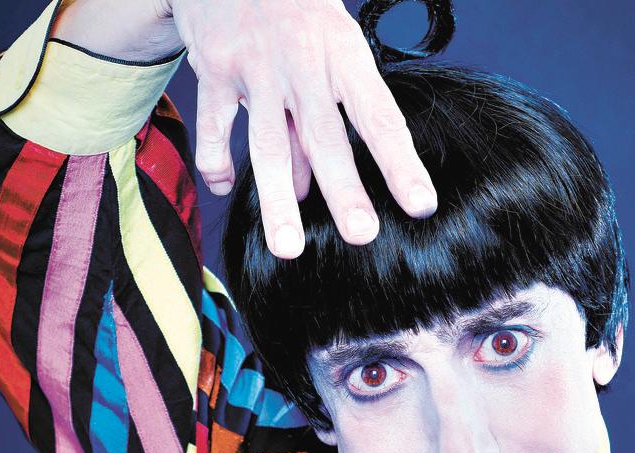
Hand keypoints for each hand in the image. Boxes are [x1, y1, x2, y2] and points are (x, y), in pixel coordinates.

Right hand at [52, 0, 437, 257]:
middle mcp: (302, 61)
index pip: (379, 116)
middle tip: (362, 234)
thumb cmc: (294, 11)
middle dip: (345, 190)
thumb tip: (316, 186)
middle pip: (326, 136)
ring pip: (268, 142)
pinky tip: (227, 187)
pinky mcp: (213, 70)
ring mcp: (255, 67)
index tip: (420, 205)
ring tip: (288, 246)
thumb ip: (322, 113)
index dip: (400, 163)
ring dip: (278, 199)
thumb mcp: (327, 45)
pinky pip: (214, 128)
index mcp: (343, 52)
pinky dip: (217, 164)